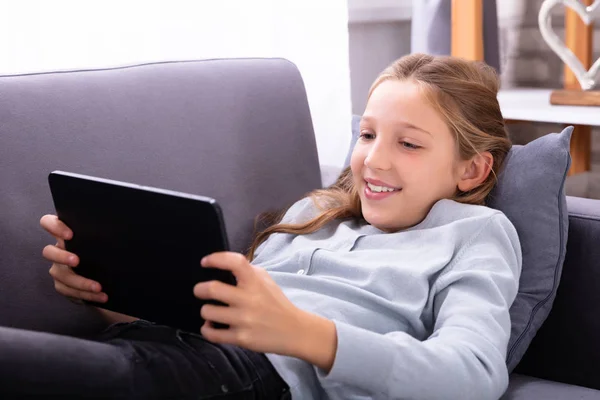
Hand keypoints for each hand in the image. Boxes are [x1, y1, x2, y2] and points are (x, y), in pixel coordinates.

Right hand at [40, 215, 106, 303]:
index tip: (70, 234)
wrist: (108, 273)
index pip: (49, 223)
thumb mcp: (103, 240)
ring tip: (98, 287)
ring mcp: (58, 268)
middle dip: (62, 257)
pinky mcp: (62, 285)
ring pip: (61, 275)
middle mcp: (58, 250)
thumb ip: (102, 233)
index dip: (54, 227)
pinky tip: (101, 296)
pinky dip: (86, 294)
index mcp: (65, 234)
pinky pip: (70, 291)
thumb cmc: (105, 250)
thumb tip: (120, 228)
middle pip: (48, 251)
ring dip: (80, 282)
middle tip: (77, 261)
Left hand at [193, 252, 337, 370]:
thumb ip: (247, 271)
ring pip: (208, 312)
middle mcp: (249, 299)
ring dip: (205, 311)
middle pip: (212, 289)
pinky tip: (210, 325)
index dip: (215, 258)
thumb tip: (224, 265)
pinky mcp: (241, 338)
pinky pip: (212, 334)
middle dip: (199, 289)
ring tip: (210, 311)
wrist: (294, 331)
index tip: (205, 262)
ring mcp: (244, 320)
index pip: (234, 262)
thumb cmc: (277, 303)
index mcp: (255, 282)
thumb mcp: (266, 281)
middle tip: (199, 291)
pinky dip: (207, 329)